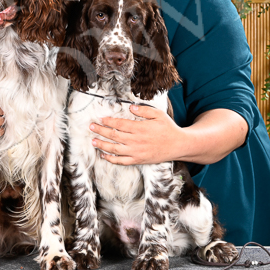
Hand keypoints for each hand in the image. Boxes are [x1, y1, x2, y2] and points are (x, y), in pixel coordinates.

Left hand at [90, 107, 247, 165]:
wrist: (179, 145)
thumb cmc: (168, 128)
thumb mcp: (158, 114)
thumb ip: (143, 110)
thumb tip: (130, 108)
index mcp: (140, 128)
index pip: (119, 124)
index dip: (108, 121)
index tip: (101, 118)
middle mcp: (136, 140)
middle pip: (114, 135)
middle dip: (100, 131)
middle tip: (91, 127)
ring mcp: (136, 152)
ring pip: (115, 149)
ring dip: (102, 145)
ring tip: (93, 141)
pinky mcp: (139, 160)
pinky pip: (122, 161)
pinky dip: (111, 159)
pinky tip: (104, 155)